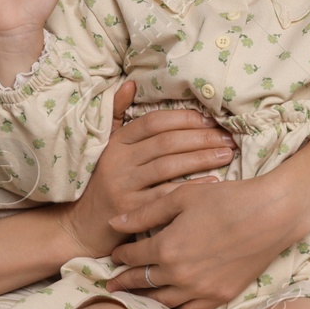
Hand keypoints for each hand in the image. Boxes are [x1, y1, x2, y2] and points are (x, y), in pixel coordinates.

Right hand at [55, 81, 240, 259]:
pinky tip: (213, 182)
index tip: (209, 119)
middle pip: (166, 142)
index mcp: (117, 143)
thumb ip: (118, 114)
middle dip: (200, 137)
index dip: (183, 118)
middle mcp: (118, 161)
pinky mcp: (130, 210)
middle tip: (228, 138)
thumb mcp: (107, 146)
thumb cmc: (104, 183)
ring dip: (201, 158)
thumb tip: (130, 83)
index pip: (153, 122)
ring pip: (168, 166)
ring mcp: (123, 185)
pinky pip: (166, 195)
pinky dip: (192, 187)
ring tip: (226, 154)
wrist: (82, 226)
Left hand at [104, 165, 308, 308]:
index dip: (120, 255)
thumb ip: (145, 213)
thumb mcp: (182, 197)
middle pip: (142, 283)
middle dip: (124, 282)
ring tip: (134, 298)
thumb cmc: (227, 198)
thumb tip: (114, 223)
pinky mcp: (221, 297)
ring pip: (163, 301)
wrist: (271, 215)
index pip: (133, 256)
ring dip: (145, 299)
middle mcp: (180, 275)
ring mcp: (201, 290)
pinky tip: (169, 305)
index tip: (115, 254)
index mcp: (167, 248)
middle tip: (111, 284)